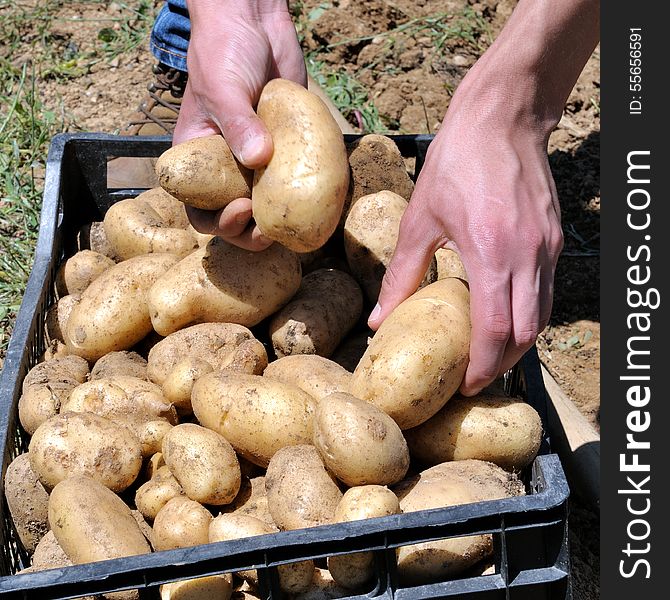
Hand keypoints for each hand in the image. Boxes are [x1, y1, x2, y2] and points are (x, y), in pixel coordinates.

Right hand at [174, 0, 306, 249]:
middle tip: (271, 231)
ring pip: (268, 206)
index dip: (218, 222)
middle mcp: (227, 167)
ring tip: (297, 222)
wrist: (254, 21)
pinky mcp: (286, 150)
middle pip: (236, 217)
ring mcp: (258, 161)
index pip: (200, 209)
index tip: (241, 210)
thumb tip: (259, 159)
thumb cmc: (223, 50)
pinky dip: (305, 194)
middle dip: (251, 232)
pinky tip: (320, 198)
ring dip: (280, 220)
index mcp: (198, 161)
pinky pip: (294, 180)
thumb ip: (237, 123)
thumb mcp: (223, 88)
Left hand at [367, 0, 597, 395]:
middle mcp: (528, 256)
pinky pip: (546, 293)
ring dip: (517, 344)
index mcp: (492, 252)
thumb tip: (377, 320)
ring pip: (541, 317)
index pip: (496, 329)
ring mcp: (547, 248)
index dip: (481, 365)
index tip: (464, 387)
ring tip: (487, 356)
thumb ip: (401, 275)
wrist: (504, 117)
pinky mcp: (555, 239)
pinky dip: (527, 316)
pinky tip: (503, 318)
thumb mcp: (420, 218)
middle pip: (525, 334)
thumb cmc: (457, 162)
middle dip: (500, 364)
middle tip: (474, 379)